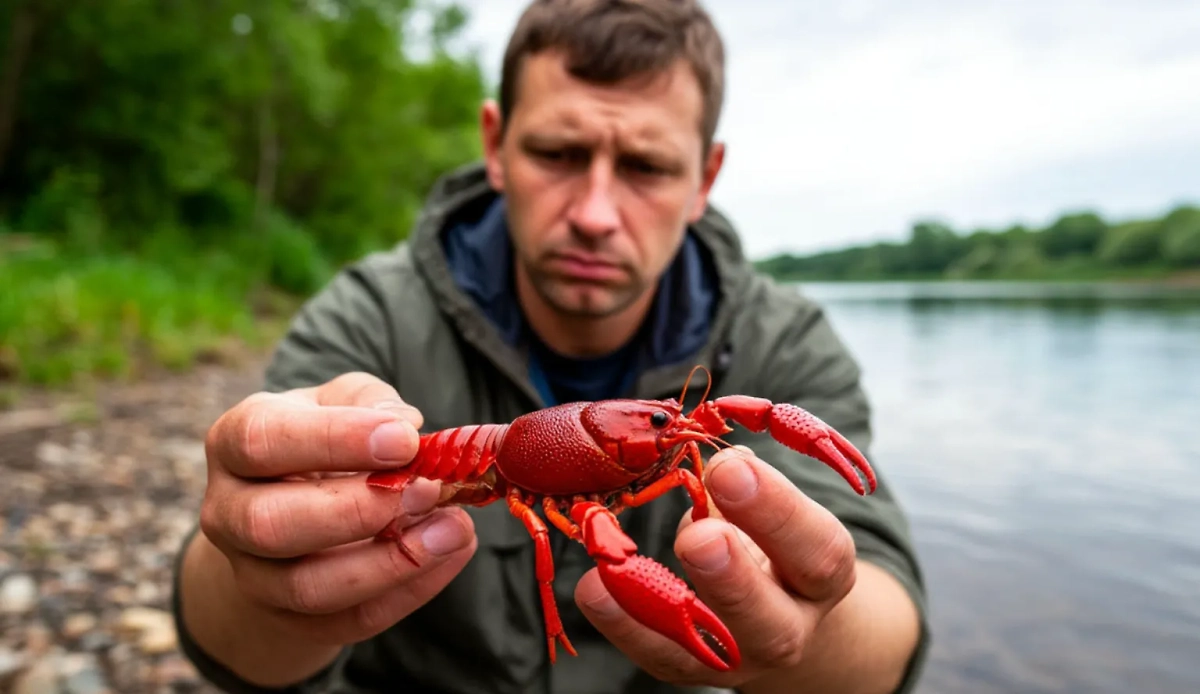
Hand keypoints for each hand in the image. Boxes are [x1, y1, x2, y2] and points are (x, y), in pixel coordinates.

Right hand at [198, 372, 477, 645]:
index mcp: (234, 443)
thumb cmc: (324, 439)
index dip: (333, 440)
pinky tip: (452, 555)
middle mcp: (227, 513)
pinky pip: (349, 621)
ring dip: (391, 562)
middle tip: (428, 488)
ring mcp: (253, 575)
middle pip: (271, 525)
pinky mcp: (291, 619)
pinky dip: (409, 592)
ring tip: (455, 527)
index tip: (404, 439)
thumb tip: (403, 423)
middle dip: (358, 510)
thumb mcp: (340, 400)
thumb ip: (369, 401)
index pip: (262, 442)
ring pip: (309, 587)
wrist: (297, 508)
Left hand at [574, 446, 857, 687]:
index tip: (728, 466)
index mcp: (821, 571)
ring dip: (660, 601)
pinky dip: (620, 622)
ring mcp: (740, 656)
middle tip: (697, 535)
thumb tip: (724, 451)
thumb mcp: (771, 510)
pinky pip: (657, 653)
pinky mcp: (692, 669)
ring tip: (617, 564)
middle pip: (770, 616)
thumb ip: (745, 484)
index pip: (815, 547)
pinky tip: (592, 588)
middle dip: (731, 575)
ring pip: (708, 647)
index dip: (776, 510)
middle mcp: (790, 624)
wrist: (781, 616)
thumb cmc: (770, 544)